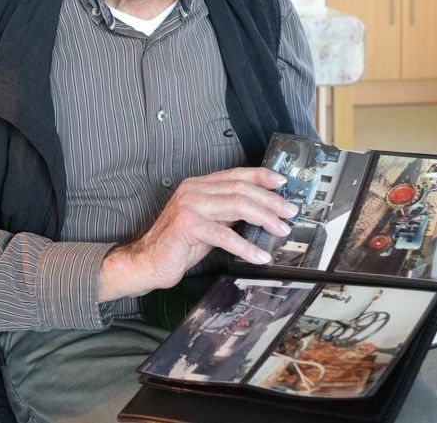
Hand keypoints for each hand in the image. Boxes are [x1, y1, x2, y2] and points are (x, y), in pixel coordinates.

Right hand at [98, 167, 298, 301]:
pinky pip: (224, 235)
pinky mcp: (187, 226)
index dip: (261, 177)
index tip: (282, 183)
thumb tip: (257, 211)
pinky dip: (246, 246)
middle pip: (241, 189)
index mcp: (198, 185)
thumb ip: (227, 214)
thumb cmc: (177, 245)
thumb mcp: (207, 224)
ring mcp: (189, 206)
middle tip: (289, 212)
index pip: (236, 175)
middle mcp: (193, 190)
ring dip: (264, 218)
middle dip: (270, 201)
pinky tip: (259, 256)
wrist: (146, 262)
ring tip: (281, 230)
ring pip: (237, 205)